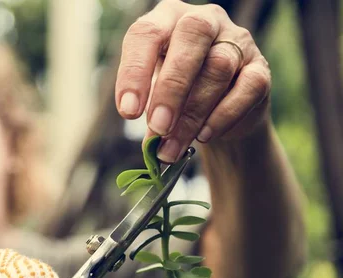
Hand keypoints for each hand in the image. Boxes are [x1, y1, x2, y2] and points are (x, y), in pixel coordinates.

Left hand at [116, 0, 270, 161]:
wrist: (218, 113)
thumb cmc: (177, 97)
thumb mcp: (155, 96)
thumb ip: (151, 110)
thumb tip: (153, 140)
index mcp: (167, 19)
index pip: (147, 33)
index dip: (135, 72)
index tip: (128, 111)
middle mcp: (204, 20)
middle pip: (192, 37)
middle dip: (171, 88)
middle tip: (158, 128)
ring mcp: (237, 40)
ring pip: (219, 67)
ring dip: (193, 114)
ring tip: (173, 146)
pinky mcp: (261, 67)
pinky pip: (248, 87)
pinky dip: (223, 116)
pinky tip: (205, 135)